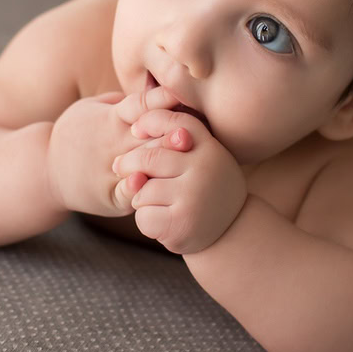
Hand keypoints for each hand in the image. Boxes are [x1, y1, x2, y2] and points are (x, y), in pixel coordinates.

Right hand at [46, 84, 184, 217]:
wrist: (48, 170)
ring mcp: (110, 168)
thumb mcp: (92, 108)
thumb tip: (155, 86)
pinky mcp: (108, 194)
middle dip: (169, 130)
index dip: (161, 98)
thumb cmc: (77, 133)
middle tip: (192, 128)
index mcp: (112, 118)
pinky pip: (124, 192)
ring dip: (161, 157)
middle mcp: (113, 141)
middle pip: (147, 133)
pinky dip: (134, 189)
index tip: (182, 92)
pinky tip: (143, 183)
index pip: (140, 104)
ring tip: (184, 153)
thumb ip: (122, 101)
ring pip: (140, 162)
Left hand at [113, 109, 247, 254]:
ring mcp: (193, 197)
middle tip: (120, 169)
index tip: (135, 131)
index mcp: (209, 148)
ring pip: (142, 191)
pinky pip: (144, 216)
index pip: (175, 122)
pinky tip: (163, 222)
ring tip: (158, 203)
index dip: (149, 122)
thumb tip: (134, 130)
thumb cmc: (204, 188)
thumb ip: (172, 141)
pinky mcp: (181, 223)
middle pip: (148, 158)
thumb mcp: (200, 158)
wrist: (232, 230)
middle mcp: (204, 169)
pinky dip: (146, 221)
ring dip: (140, 199)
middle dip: (127, 165)